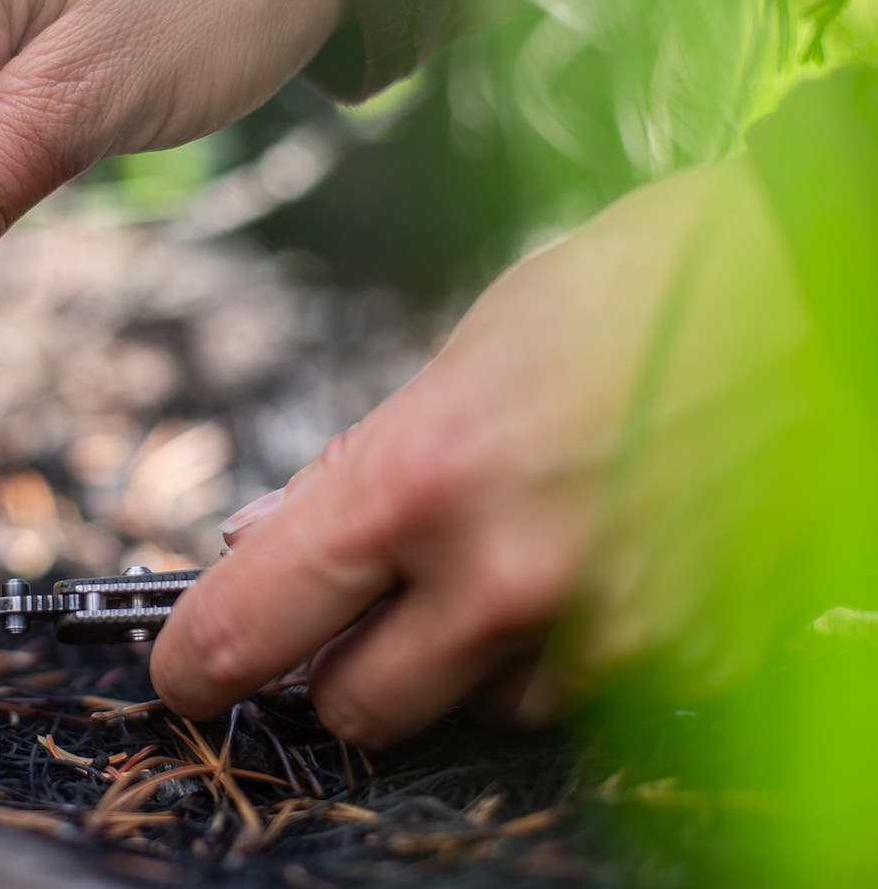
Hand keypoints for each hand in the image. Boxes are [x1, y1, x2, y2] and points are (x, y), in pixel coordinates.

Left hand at [151, 160, 809, 744]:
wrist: (809, 281)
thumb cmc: (630, 292)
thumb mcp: (458, 358)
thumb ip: (353, 472)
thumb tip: (265, 541)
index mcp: (417, 477)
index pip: (254, 622)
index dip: (198, 661)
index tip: (185, 672)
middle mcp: (503, 574)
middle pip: (351, 708)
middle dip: (332, 669)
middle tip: (348, 614)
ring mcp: (603, 630)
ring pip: (469, 713)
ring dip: (454, 664)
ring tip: (499, 558)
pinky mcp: (686, 657)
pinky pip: (573, 701)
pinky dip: (551, 657)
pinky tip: (579, 569)